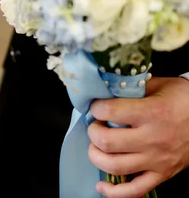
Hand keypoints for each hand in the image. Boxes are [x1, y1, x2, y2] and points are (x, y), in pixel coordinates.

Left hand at [88, 77, 188, 197]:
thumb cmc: (181, 99)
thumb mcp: (157, 86)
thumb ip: (130, 89)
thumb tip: (102, 91)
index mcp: (152, 113)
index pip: (110, 112)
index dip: (96, 108)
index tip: (96, 106)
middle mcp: (153, 139)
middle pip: (107, 142)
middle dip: (93, 132)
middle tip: (96, 126)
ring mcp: (157, 160)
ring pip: (114, 167)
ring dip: (96, 156)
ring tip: (97, 146)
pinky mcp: (162, 175)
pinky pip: (135, 191)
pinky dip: (114, 192)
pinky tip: (102, 185)